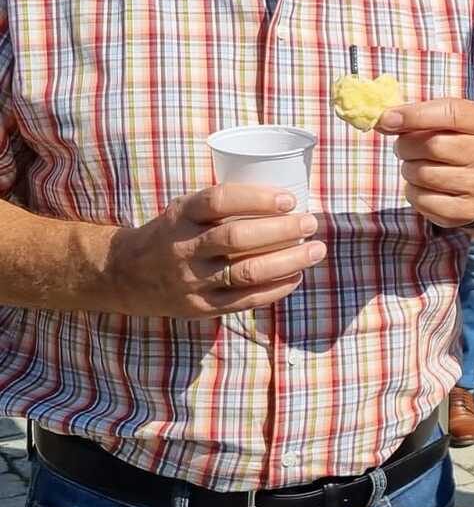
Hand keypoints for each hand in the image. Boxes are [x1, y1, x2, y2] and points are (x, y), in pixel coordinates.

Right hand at [106, 185, 324, 317]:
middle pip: (238, 238)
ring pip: (246, 271)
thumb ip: (223, 204)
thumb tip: (286, 199)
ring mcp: (191, 281)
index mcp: (181, 215)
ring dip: (288, 261)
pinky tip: (296, 276)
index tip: (289, 199)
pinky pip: (244, 300)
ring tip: (316, 250)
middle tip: (311, 222)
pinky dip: (275, 288)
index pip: (220, 201)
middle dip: (282, 230)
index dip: (257, 198)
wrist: (125, 275)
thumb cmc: (173, 233)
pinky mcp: (199, 308)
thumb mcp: (186, 209)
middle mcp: (183, 248)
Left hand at [379, 98, 473, 228]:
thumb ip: (418, 115)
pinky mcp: (466, 211)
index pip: (451, 112)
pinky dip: (413, 192)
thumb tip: (384, 120)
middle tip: (406, 147)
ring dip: (409, 169)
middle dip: (406, 146)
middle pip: (431, 145)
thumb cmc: (459, 143)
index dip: (414, 114)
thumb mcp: (449, 121)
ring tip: (418, 165)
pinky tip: (424, 186)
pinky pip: (422, 200)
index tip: (386, 119)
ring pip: (423, 174)